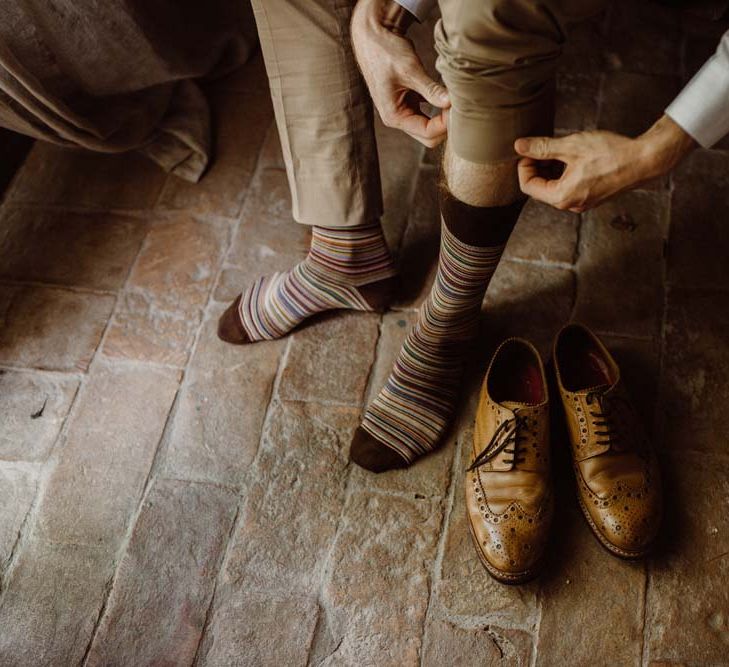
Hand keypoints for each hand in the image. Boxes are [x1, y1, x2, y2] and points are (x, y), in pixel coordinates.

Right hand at [351, 0, 449, 147]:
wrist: (373, 38)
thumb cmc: (386, 52)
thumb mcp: (410, 70)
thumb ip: (431, 89)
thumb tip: (451, 103)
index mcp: (394, 116)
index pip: (427, 132)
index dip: (445, 123)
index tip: (457, 106)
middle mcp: (397, 118)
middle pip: (428, 137)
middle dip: (445, 125)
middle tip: (457, 105)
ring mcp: (402, 111)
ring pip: (429, 127)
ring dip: (442, 118)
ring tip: (454, 101)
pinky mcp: (408, 102)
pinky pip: (427, 114)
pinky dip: (438, 110)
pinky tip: (447, 98)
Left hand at [514, 116, 695, 211]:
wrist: (644, 160)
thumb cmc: (611, 154)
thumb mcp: (571, 146)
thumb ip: (542, 147)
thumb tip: (519, 146)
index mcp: (561, 197)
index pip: (528, 186)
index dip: (524, 166)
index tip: (530, 150)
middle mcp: (570, 205)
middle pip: (540, 188)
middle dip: (537, 167)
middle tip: (542, 147)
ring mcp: (582, 203)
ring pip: (555, 187)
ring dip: (551, 168)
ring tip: (559, 149)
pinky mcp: (591, 197)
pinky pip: (569, 187)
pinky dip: (565, 173)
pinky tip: (573, 156)